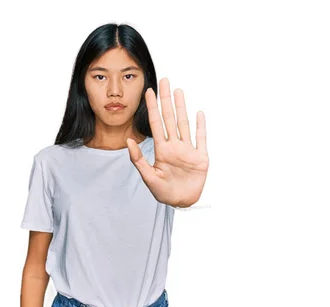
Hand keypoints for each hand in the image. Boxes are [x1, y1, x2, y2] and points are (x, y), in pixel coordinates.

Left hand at [127, 77, 208, 206]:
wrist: (181, 202)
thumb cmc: (164, 192)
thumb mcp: (148, 177)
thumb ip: (138, 159)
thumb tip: (128, 140)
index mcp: (162, 150)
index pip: (156, 124)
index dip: (152, 108)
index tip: (149, 92)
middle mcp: (175, 146)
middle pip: (170, 118)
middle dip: (167, 100)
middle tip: (164, 81)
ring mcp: (188, 150)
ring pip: (184, 124)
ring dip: (182, 107)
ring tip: (179, 91)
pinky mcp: (201, 157)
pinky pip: (201, 139)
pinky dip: (200, 126)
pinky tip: (198, 113)